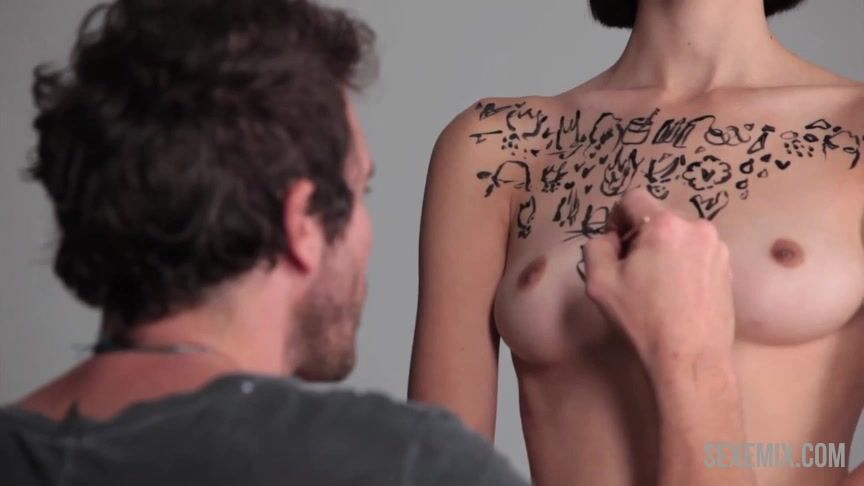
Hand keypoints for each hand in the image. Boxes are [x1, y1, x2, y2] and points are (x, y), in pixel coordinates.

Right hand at [582, 189, 735, 375]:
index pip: (632, 198)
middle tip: (633, 271)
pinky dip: (683, 263)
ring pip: (678, 234)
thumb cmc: (643, 320)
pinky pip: (696, 252)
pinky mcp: (728, 266)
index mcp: (665, 225)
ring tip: (657, 286)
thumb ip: (596, 246)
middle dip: (641, 236)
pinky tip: (676, 293)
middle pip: (658, 216)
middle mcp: (697, 227)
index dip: (616, 219)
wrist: (690, 358)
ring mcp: (717, 247)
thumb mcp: (599, 282)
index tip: (616, 248)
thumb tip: (611, 238)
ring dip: (664, 249)